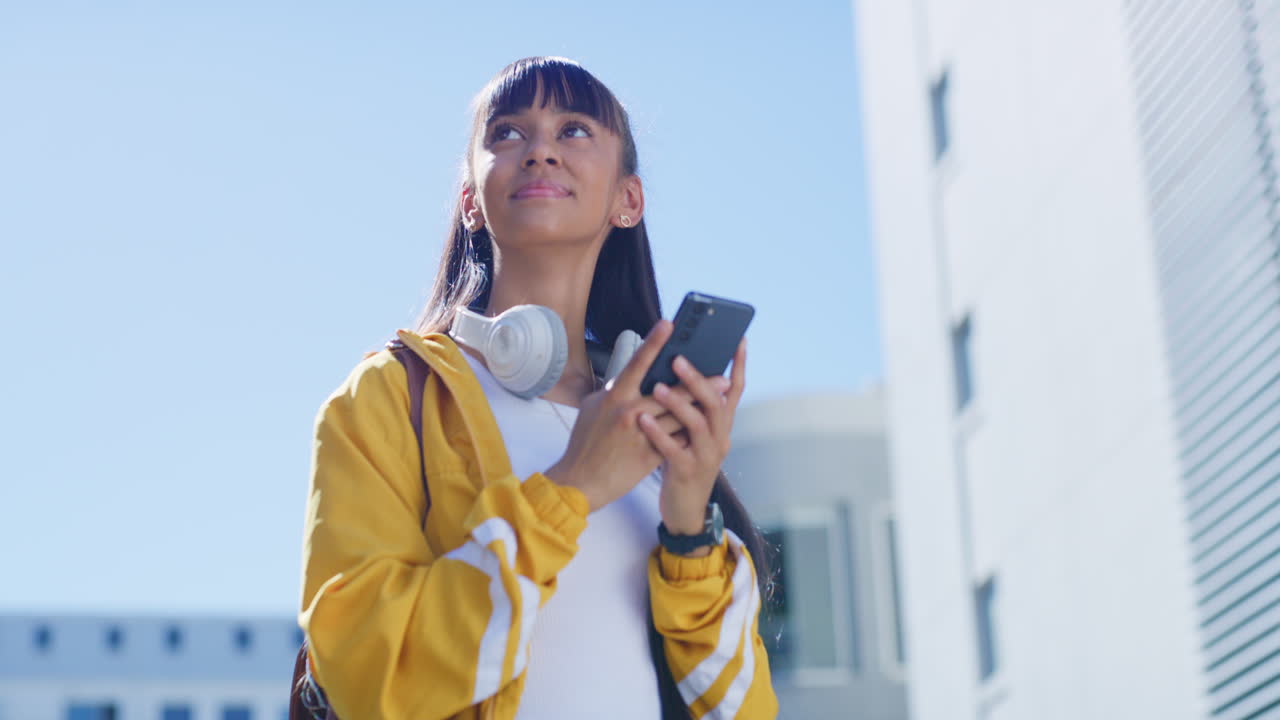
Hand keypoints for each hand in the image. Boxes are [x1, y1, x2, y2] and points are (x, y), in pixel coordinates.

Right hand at [544, 320, 723, 511]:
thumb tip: (627, 377)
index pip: (637, 362)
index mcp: (614, 396)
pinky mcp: (649, 456)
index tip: (669, 324)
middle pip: (670, 392)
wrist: (580, 482)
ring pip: (679, 417)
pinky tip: (705, 427)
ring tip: (720, 399)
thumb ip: (612, 392)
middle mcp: (629, 412)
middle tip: (722, 375)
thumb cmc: (584, 444)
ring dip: (702, 408)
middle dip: (698, 383)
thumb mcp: (591, 409)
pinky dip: (689, 433)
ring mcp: (641, 434)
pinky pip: (675, 441)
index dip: (654, 342)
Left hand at [640, 339, 746, 536]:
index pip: (735, 390)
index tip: (739, 340)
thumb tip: (681, 373)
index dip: (739, 365)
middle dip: (697, 379)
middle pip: (715, 402)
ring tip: (657, 388)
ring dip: (678, 403)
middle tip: (678, 359)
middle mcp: (720, 438)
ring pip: (698, 424)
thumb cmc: (684, 464)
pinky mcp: (688, 472)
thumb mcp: (694, 435)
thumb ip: (694, 409)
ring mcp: (706, 456)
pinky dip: (659, 434)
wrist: (685, 511)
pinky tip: (643, 421)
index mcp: (722, 425)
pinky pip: (674, 450)